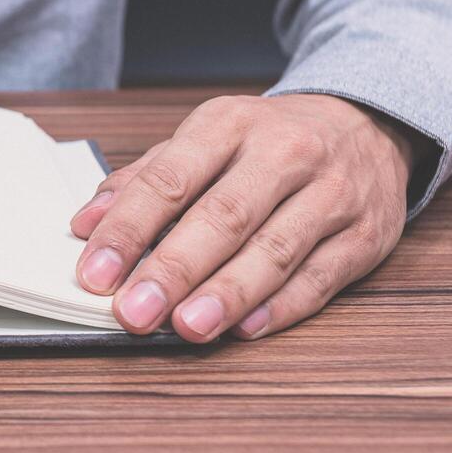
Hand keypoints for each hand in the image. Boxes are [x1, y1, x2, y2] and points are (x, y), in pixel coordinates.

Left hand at [70, 94, 416, 341]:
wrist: (364, 125)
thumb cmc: (264, 142)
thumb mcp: (202, 140)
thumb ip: (142, 180)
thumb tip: (86, 224)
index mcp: (229, 124)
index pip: (168, 180)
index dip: (128, 230)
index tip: (95, 273)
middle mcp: (284, 153)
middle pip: (222, 217)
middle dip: (173, 269)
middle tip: (133, 311)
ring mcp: (332, 194)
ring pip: (274, 250)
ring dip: (226, 295)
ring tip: (186, 327)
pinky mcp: (366, 235)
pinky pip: (320, 277)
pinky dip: (280, 307)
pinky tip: (244, 328)